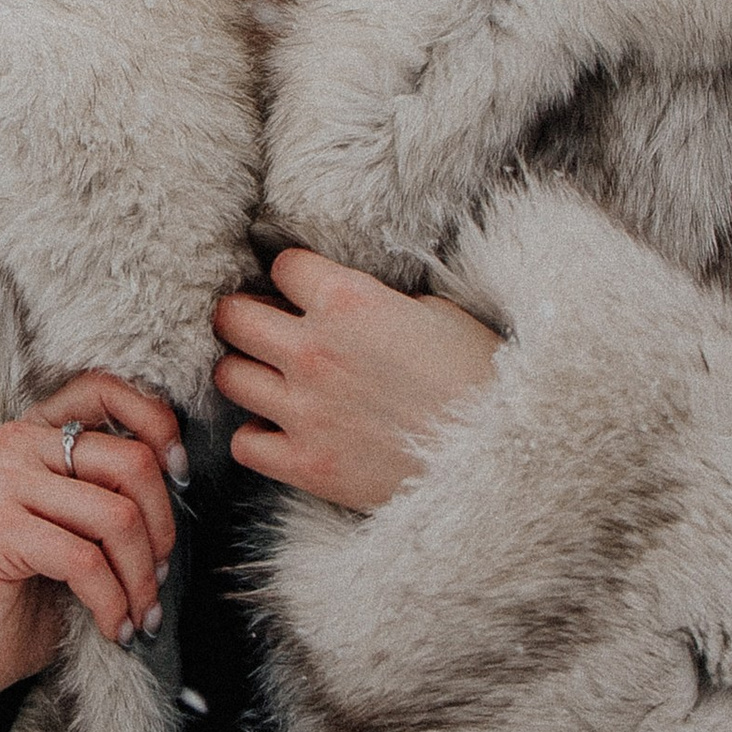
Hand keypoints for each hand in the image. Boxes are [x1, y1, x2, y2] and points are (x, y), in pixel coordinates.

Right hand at [0, 373, 184, 706]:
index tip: (180, 478)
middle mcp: (18, 443)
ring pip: (117, 517)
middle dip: (163, 532)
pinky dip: (113, 604)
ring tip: (140, 614)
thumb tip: (180, 473)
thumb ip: (116, 487)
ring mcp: (3, 483)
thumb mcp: (86, 525)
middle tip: (160, 579)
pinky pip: (85, 561)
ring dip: (141, 580)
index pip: (106, 387)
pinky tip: (114, 628)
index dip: (157, 426)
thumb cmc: (38, 587)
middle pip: (131, 462)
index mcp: (42, 430)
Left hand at [212, 249, 500, 512]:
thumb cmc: (483, 381)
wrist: (503, 460)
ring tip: (271, 379)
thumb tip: (352, 303)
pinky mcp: (307, 465)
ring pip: (228, 377)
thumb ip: (380, 302)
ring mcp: (305, 411)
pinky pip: (244, 444)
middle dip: (244, 317)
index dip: (293, 276)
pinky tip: (281, 432)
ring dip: (247, 373)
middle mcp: (315, 351)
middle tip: (263, 328)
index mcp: (349, 302)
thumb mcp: (440, 314)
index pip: (281, 267)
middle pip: (232, 317)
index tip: (302, 290)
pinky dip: (257, 438)